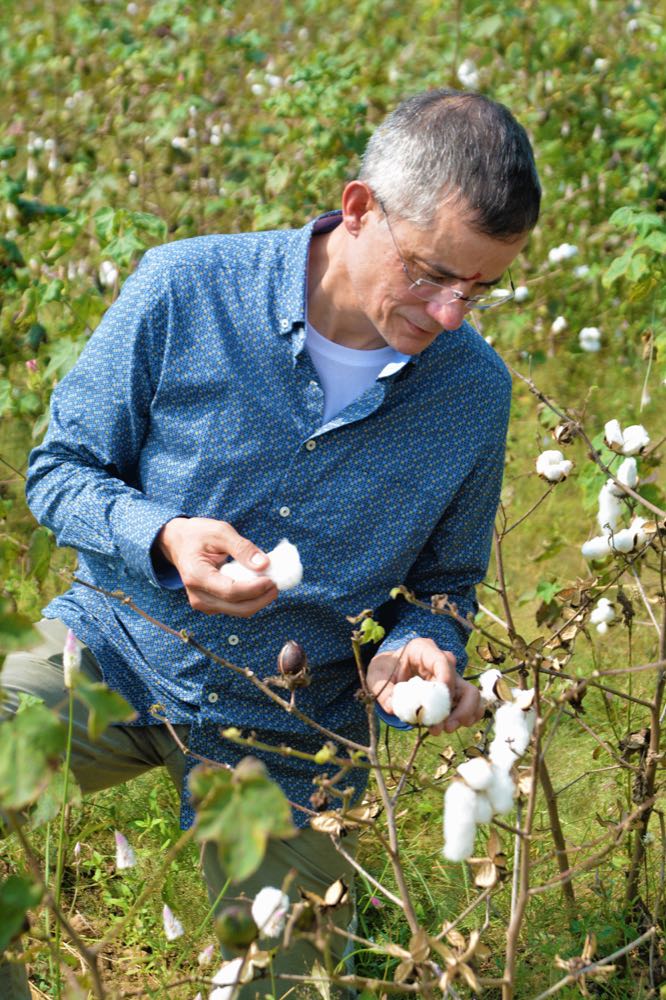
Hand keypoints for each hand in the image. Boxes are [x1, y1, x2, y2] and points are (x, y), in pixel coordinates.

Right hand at [155, 517, 277, 616]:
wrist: (178, 543)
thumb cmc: (198, 535)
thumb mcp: (220, 532)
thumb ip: (243, 548)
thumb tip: (265, 565)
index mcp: (197, 576)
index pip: (231, 591)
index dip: (255, 588)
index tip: (272, 579)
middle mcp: (198, 596)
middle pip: (238, 607)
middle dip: (262, 598)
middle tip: (277, 582)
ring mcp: (203, 604)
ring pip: (239, 611)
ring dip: (259, 600)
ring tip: (271, 582)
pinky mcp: (210, 606)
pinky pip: (236, 608)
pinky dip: (251, 599)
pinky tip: (257, 585)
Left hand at [366, 637, 483, 735]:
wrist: (388, 671)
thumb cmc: (384, 668)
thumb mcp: (376, 675)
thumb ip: (382, 690)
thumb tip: (393, 709)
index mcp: (423, 650)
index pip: (443, 661)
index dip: (445, 681)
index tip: (439, 704)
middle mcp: (442, 662)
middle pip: (462, 681)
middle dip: (460, 707)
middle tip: (446, 726)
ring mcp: (449, 678)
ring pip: (471, 695)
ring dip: (464, 714)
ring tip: (446, 729)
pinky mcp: (451, 693)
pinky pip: (469, 704)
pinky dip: (466, 716)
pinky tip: (452, 726)